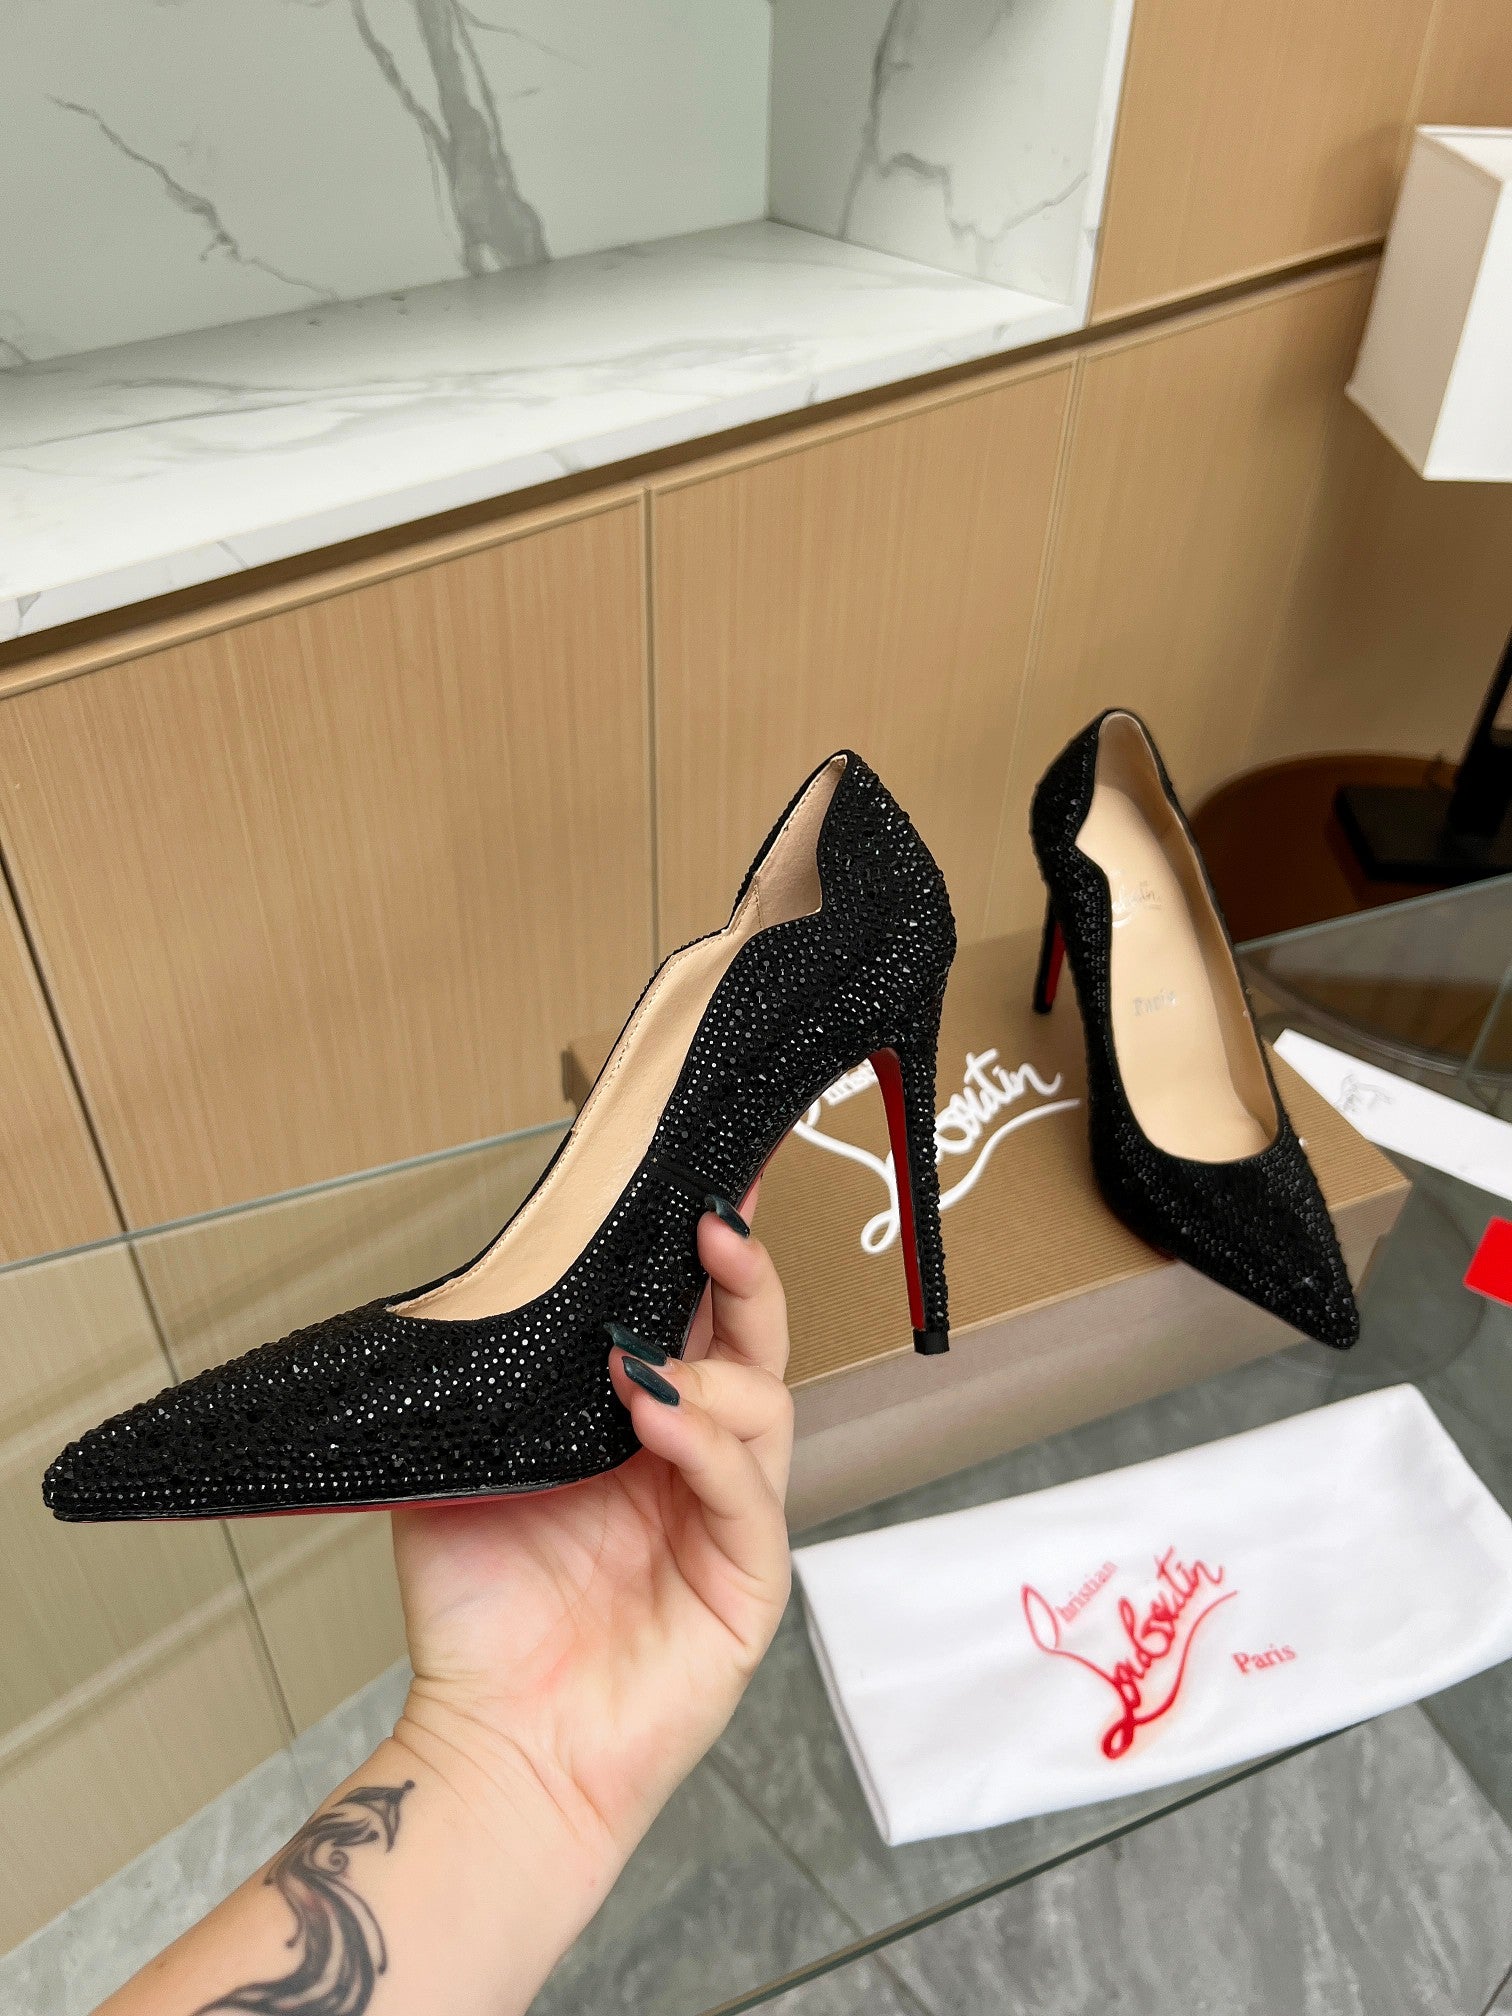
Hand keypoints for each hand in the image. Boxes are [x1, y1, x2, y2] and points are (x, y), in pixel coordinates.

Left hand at [389, 1186, 792, 1886]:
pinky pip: (747, 1497)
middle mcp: (694, 1465)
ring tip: (640, 1366)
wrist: (495, 1747)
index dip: (705, 1263)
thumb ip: (483, 1394)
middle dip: (743, 1280)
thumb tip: (475, 1293)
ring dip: (711, 1371)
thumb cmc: (481, 1620)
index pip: (691, 1326)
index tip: (700, 1190)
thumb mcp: (461, 1475)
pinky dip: (709, 1447)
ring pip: (765, 1410)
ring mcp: (729, 1521)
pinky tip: (660, 1418)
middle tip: (716, 1225)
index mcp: (640, 1431)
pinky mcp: (748, 1583)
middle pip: (752, 1349)